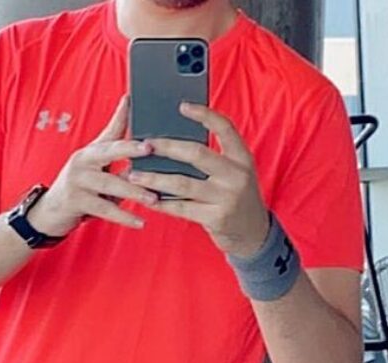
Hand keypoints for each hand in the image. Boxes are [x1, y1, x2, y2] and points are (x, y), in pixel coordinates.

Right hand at [28, 96, 160, 236]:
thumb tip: (146, 142)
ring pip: (110, 183)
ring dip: (134, 191)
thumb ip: (117, 153)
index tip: (134, 103)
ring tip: (154, 198)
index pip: (110, 131)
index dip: (122, 117)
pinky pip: (104, 209)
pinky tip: (140, 222)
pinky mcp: (75, 201)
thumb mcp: (96, 167)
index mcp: (91, 151)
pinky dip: (123, 217)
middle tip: (150, 148)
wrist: (50, 211)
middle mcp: (82, 160)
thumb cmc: (82, 187)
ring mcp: (77, 180)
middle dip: (130, 149)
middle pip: (109, 152)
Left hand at [127, 103, 269, 256]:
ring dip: (154, 178)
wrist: (253, 232)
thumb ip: (214, 158)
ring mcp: (226, 197)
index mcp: (242, 158)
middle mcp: (237, 175)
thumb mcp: (235, 173)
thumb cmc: (235, 196)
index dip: (204, 115)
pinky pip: (181, 208)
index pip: (225, 128)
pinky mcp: (215, 218)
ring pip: (182, 183)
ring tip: (134, 175)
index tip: (182, 106)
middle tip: (144, 144)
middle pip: (197, 154)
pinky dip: (161, 203)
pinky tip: (146, 199)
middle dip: (167, 147)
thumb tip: (172, 142)